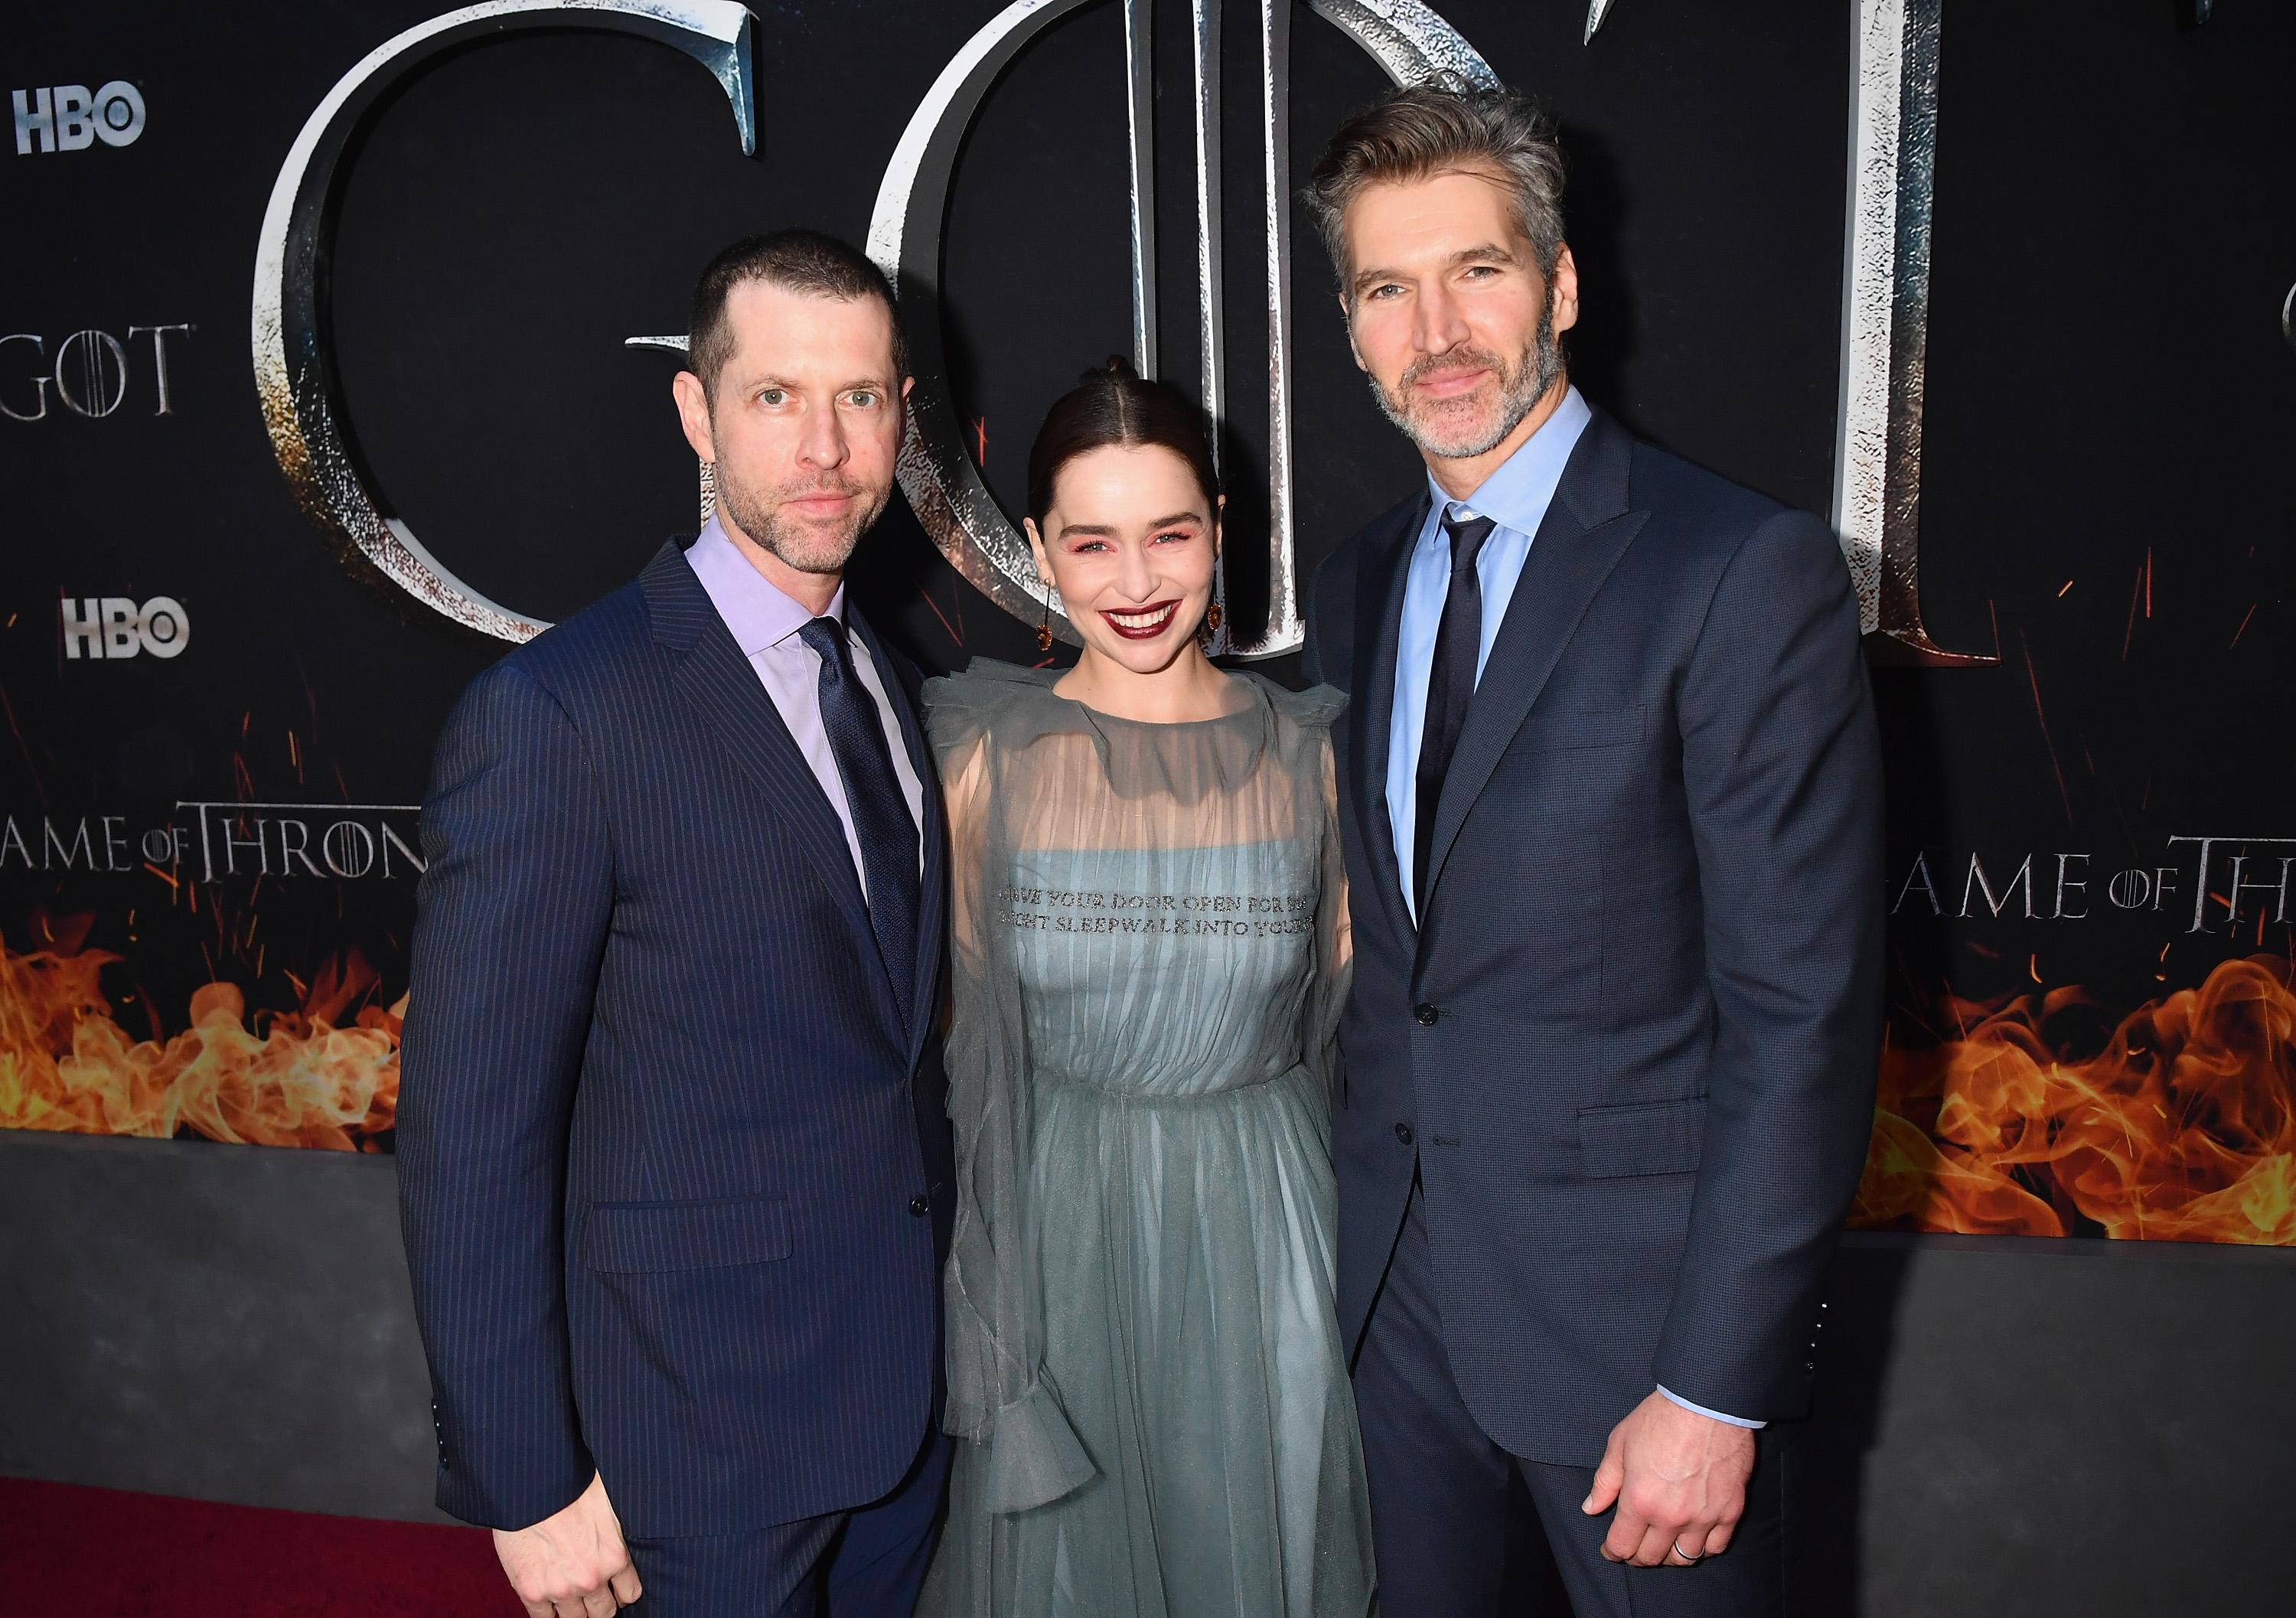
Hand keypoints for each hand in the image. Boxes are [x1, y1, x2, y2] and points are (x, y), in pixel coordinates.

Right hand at [493, 1471, 642, 1617]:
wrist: (532, 1484)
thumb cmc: (571, 1485)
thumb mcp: (608, 1506)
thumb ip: (616, 1536)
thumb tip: (624, 1540)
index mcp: (614, 1556)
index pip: (630, 1594)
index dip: (621, 1592)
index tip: (615, 1589)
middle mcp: (591, 1578)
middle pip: (604, 1613)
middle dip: (599, 1605)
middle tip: (592, 1595)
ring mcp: (561, 1589)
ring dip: (574, 1610)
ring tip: (570, 1597)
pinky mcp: (531, 1592)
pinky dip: (548, 1614)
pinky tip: (549, 1603)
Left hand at [1581, 1390, 1754, 1567]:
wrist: (1707, 1403)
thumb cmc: (1660, 1418)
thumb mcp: (1620, 1443)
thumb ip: (1605, 1481)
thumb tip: (1591, 1508)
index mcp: (1640, 1501)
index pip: (1622, 1546)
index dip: (1613, 1552)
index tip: (1611, 1550)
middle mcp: (1671, 1517)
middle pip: (1651, 1557)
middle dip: (1637, 1556)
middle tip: (1634, 1548)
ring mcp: (1703, 1517)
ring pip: (1685, 1559)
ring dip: (1669, 1557)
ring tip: (1663, 1546)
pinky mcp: (1730, 1511)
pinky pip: (1716, 1547)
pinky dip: (1703, 1548)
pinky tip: (1694, 1539)